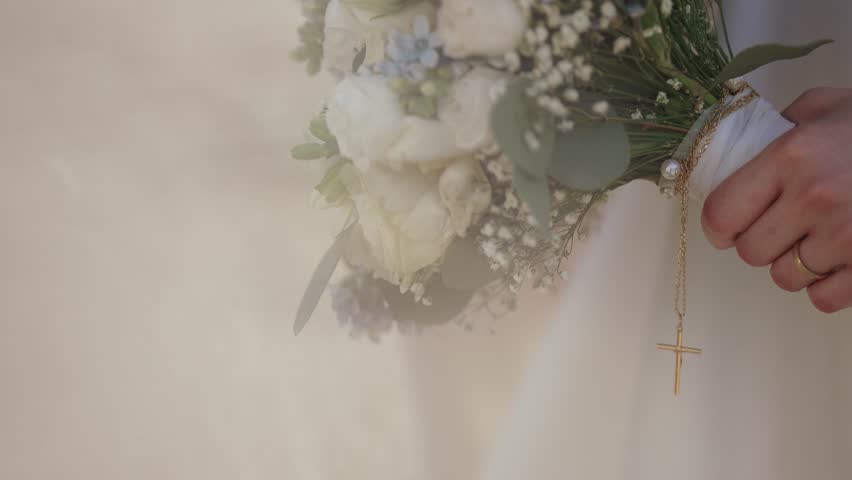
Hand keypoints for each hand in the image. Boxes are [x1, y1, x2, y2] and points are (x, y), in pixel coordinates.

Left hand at [702, 87, 851, 313]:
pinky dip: (826, 286)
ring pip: (785, 278)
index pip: (722, 213)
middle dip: (760, 242)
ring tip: (816, 238)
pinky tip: (837, 261)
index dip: (718, 227)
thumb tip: (736, 156)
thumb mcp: (822, 108)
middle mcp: (815, 197)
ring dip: (793, 264)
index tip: (726, 227)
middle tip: (780, 227)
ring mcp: (847, 234)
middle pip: (751, 252)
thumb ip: (774, 130)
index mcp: (792, 155)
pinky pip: (824, 298)